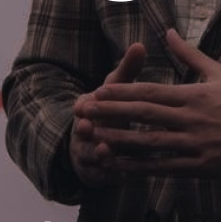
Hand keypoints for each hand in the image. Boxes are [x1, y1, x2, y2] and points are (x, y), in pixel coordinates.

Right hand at [69, 42, 146, 187]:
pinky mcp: (96, 174)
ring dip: (95, 154)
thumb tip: (140, 44)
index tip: (81, 105)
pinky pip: (101, 177)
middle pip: (80, 132)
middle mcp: (83, 132)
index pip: (81, 106)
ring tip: (106, 152)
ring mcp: (87, 154)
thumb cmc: (112, 108)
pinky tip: (123, 176)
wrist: (97, 142)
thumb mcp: (117, 89)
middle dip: (83, 130)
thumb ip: (128, 69)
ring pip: (89, 156)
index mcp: (87, 109)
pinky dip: (109, 176)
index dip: (81, 106)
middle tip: (86, 128)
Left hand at [82, 29, 220, 176]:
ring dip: (120, 141)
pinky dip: (141, 168)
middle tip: (86, 110)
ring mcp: (195, 144)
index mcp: (193, 95)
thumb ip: (189, 54)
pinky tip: (120, 166)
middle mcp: (192, 119)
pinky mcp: (200, 167)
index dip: (122, 93)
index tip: (99, 91)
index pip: (150, 93)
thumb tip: (167, 32)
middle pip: (144, 116)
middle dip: (112, 113)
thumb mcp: (218, 72)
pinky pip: (165, 168)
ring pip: (150, 144)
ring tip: (94, 137)